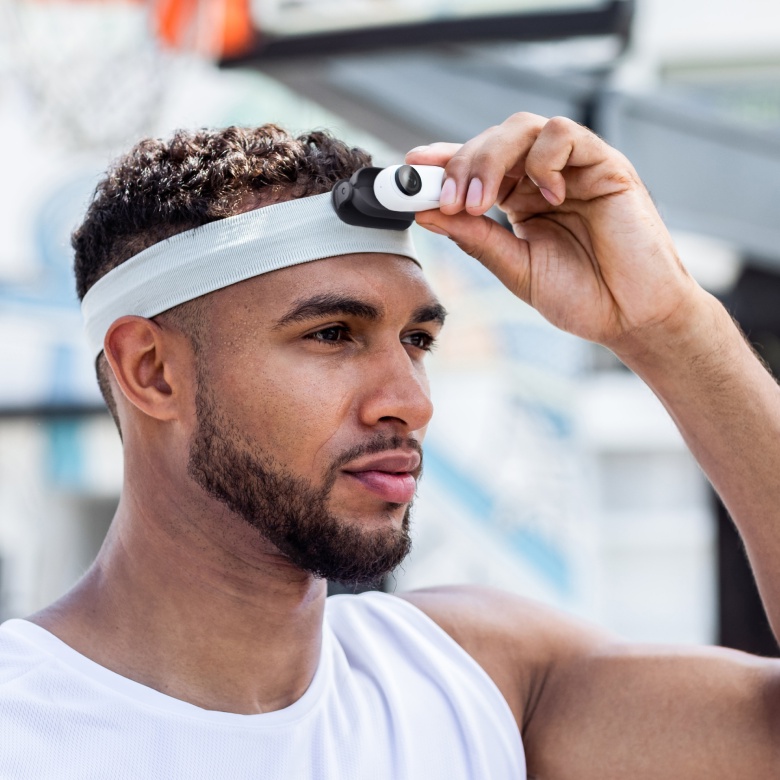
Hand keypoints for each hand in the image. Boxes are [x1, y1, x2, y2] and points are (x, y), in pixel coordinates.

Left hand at [406, 113, 703, 354]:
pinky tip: (545, 198)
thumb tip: (426, 213)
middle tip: (446, 200)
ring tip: (479, 203)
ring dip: (491, 159)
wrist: (632, 317)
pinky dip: (543, 160)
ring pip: (522, 128)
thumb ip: (475, 239)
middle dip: (461, 165)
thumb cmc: (582, 296)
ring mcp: (573, 168)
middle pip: (492, 141)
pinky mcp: (605, 164)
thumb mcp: (515, 268)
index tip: (409, 169)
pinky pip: (565, 135)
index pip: (474, 167)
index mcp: (518, 200)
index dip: (442, 162)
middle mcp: (542, 178)